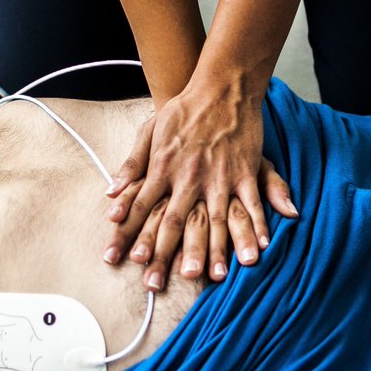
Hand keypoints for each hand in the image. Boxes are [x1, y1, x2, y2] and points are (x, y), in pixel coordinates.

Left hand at [101, 82, 297, 290]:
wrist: (221, 87)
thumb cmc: (185, 110)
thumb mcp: (149, 131)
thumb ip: (131, 165)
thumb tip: (111, 194)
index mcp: (163, 168)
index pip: (143, 207)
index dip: (132, 234)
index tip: (126, 260)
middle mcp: (189, 178)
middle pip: (175, 223)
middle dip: (166, 255)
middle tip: (160, 283)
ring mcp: (219, 177)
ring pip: (215, 221)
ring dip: (214, 250)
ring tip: (214, 276)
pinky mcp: (244, 172)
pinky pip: (251, 205)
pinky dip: (256, 226)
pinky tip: (260, 248)